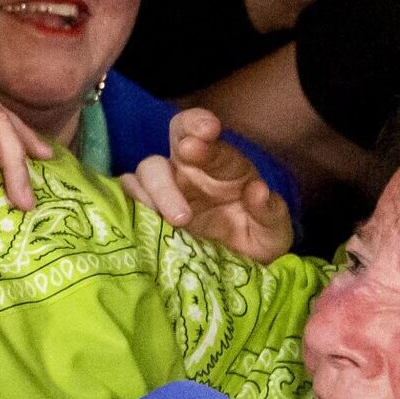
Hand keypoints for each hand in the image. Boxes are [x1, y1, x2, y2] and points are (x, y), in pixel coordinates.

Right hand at [120, 109, 291, 261]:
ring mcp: (165, 191)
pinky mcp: (145, 214)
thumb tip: (259, 190)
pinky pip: (125, 200)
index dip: (202, 125)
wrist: (236, 273)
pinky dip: (128, 207)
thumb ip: (270, 212)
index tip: (208, 130)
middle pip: (176, 137)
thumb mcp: (274, 233)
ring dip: (157, 190)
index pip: (208, 137)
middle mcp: (191, 171)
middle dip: (181, 140)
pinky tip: (146, 224)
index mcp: (223, 166)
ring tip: (180, 221)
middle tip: (189, 153)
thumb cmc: (254, 243)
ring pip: (145, 172)